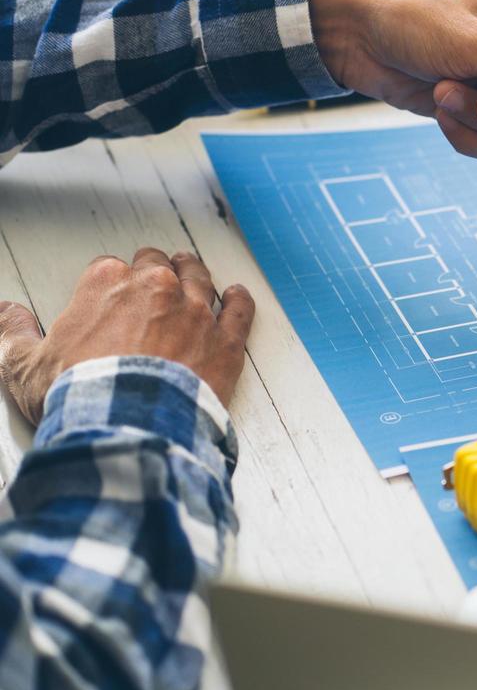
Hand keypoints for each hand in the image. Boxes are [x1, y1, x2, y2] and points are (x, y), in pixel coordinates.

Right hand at [0, 249, 254, 421]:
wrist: (125, 424)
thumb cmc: (74, 393)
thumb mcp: (22, 364)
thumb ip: (12, 332)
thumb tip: (5, 311)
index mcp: (107, 283)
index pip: (110, 268)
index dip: (110, 283)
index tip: (110, 296)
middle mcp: (157, 286)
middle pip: (158, 266)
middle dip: (154, 270)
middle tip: (154, 279)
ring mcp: (196, 311)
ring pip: (200, 279)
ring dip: (195, 273)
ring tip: (193, 269)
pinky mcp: (225, 341)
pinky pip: (239, 311)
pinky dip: (240, 301)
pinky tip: (238, 295)